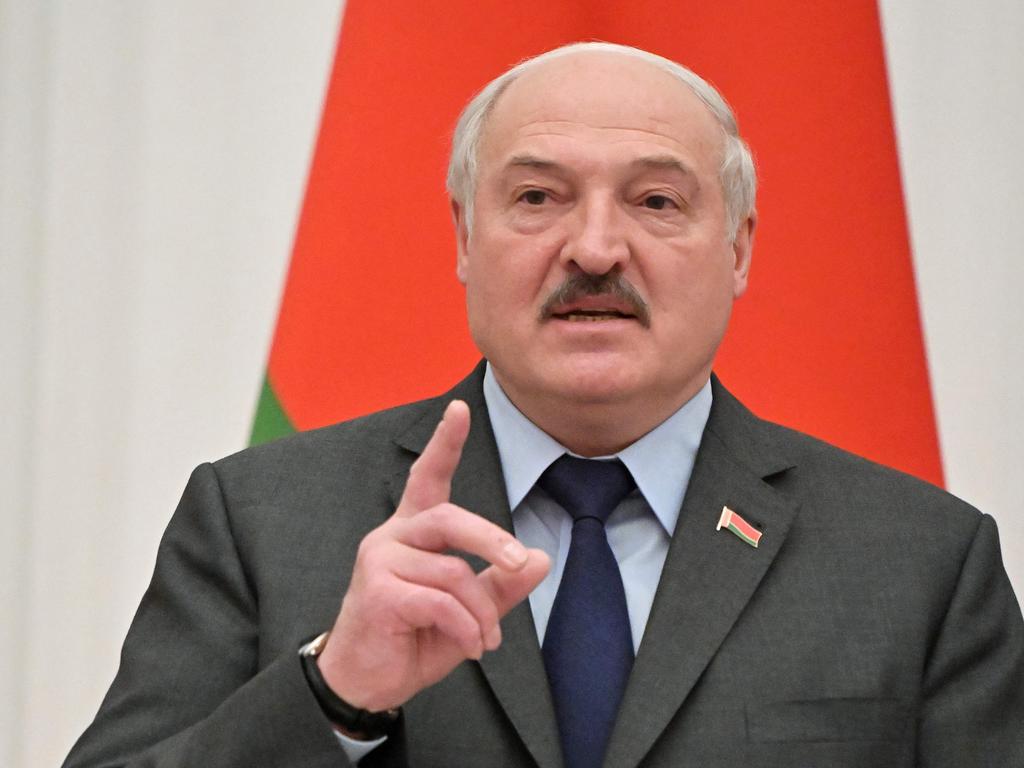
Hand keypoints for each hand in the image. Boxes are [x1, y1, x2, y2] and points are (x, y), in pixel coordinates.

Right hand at [317, 400, 550, 712]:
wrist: (365, 682)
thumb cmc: (413, 639)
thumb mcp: (467, 612)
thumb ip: (499, 585)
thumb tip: (540, 559)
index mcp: (412, 532)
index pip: (428, 477)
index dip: (445, 443)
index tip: (459, 409)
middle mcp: (392, 536)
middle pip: (451, 518)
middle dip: (491, 540)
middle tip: (518, 562)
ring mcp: (379, 561)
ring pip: (452, 571)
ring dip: (481, 611)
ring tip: (487, 640)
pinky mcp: (377, 592)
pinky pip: (439, 601)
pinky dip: (465, 627)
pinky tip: (470, 647)